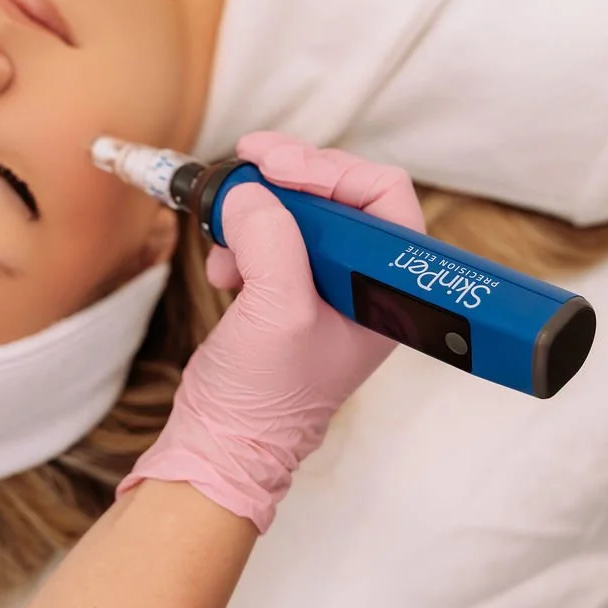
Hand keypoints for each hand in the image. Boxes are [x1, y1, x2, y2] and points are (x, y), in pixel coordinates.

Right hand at [117, 132, 424, 531]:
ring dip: (260, 208)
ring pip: (304, 210)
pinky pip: (274, 234)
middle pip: (341, 194)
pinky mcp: (291, 289)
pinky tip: (224, 262)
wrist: (221, 443)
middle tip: (246, 164)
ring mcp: (327, 286)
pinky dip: (245, 234)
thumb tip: (249, 189)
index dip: (332, 172)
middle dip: (289, 179)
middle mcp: (366, 285)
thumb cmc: (263, 398)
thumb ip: (270, 238)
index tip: (278, 167)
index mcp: (386, 293)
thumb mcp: (275, 311)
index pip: (383, 196)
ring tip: (226, 233)